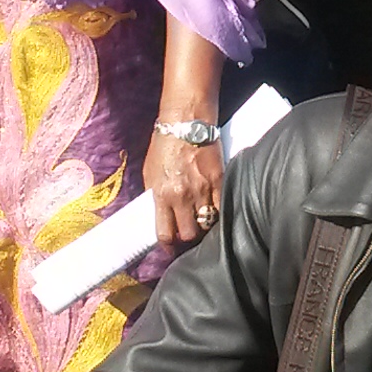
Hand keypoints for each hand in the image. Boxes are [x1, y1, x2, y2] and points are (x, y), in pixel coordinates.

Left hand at [145, 127, 221, 245]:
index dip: (168, 246)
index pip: (165, 233)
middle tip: (187, 232)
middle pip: (188, 233)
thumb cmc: (164, 144)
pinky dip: (218, 213)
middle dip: (187, 237)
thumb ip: (154, 195)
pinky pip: (221, 208)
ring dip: (204, 226)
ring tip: (201, 221)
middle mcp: (182, 196)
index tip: (170, 249)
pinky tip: (216, 212)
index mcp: (162, 195)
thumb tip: (158, 214)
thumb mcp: (150, 172)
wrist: (186, 123)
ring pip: (207, 224)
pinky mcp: (219, 181)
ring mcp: (203, 190)